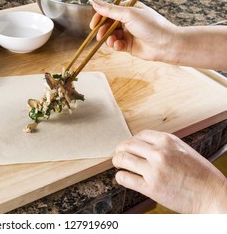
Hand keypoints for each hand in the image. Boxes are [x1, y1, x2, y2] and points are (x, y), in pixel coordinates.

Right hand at [90, 0, 177, 63]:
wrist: (165, 44)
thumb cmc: (151, 25)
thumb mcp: (129, 14)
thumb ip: (110, 10)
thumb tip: (94, 2)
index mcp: (128, 9)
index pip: (108, 11)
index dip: (100, 17)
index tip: (93, 25)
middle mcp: (128, 20)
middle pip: (108, 24)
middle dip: (103, 30)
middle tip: (100, 35)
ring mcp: (128, 33)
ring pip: (110, 36)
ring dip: (109, 39)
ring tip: (112, 42)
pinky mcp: (128, 45)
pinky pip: (116, 45)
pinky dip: (115, 45)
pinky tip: (119, 46)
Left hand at [112, 130, 226, 212]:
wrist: (213, 196)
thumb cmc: (201, 175)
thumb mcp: (184, 150)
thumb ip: (164, 146)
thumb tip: (144, 146)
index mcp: (168, 141)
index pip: (139, 135)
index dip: (131, 141)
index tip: (128, 146)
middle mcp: (159, 152)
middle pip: (127, 145)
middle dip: (120, 150)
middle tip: (118, 155)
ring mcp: (154, 170)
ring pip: (123, 159)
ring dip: (117, 161)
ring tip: (118, 164)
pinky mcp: (151, 187)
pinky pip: (125, 178)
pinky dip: (120, 176)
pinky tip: (122, 177)